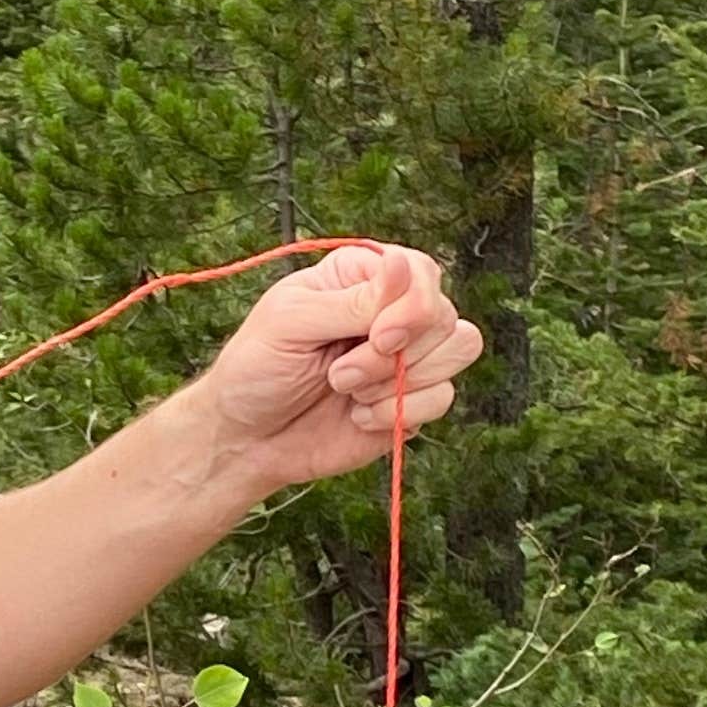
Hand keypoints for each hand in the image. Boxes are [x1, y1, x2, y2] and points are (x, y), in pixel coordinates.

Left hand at [191, 242, 483, 504]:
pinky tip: (358, 417)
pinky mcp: (413, 401)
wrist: (248, 440)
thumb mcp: (291, 323)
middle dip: (394, 354)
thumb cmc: (256, 371)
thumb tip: (404, 265)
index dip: (412, 307)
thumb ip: (354, 300)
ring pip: (458, 350)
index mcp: (361, 277)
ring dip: (398, 382)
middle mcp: (392, 310)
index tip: (376, 337)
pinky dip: (398, 413)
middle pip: (444, 314)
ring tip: (346, 391)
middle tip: (338, 374)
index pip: (421, 273)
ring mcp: (407, 356)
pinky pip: (443, 398)